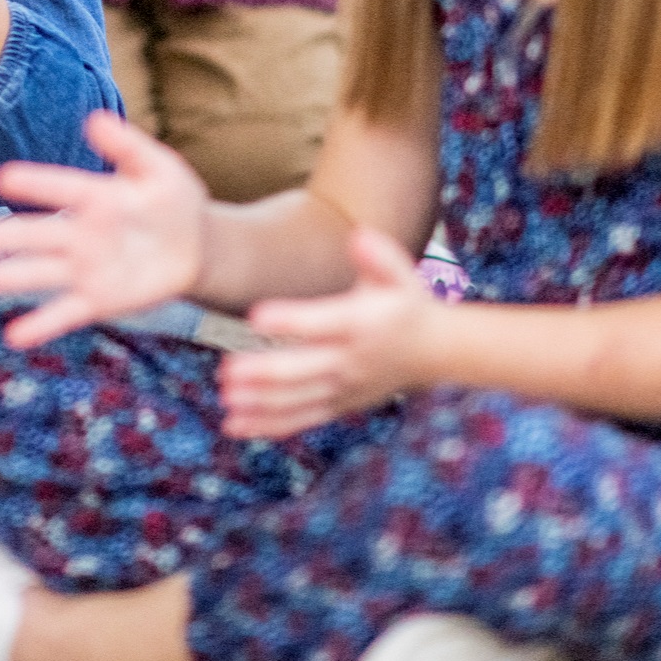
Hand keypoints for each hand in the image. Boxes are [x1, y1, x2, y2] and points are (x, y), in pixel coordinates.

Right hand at [0, 111, 208, 347]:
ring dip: (5, 277)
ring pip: (39, 272)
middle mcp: (79, 233)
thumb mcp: (157, 168)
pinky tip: (14, 336)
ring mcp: (85, 268)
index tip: (4, 178)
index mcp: (93, 196)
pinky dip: (41, 324)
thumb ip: (128, 147)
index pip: (61, 189)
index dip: (36, 185)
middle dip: (1, 237)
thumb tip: (96, 119)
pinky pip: (66, 312)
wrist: (195, 247)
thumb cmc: (171, 199)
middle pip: (35, 235)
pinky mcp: (97, 300)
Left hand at [218, 226, 439, 439]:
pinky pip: (301, 419)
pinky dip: (268, 425)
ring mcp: (343, 388)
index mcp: (359, 324)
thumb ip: (379, 255)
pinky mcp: (338, 405)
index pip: (320, 323)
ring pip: (297, 400)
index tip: (255, 317)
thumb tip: (359, 235)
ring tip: (226, 398)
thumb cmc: (405, 303)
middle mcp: (350, 360)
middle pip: (302, 370)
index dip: (289, 320)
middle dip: (264, 373)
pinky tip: (233, 425)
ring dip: (260, 402)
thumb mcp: (400, 274)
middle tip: (228, 370)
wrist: (435, 351)